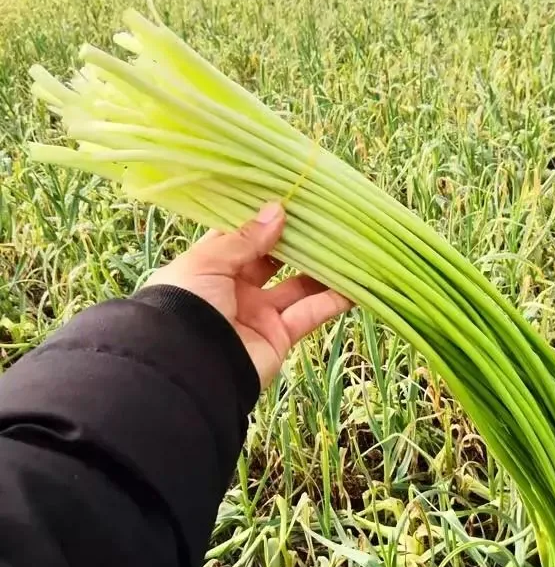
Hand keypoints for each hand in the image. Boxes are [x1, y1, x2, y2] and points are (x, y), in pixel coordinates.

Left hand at [145, 202, 352, 386]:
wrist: (190, 367)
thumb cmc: (187, 304)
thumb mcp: (208, 262)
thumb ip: (244, 238)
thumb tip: (277, 211)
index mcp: (210, 268)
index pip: (239, 238)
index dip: (260, 220)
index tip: (287, 199)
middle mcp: (235, 289)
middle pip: (272, 260)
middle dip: (295, 242)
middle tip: (322, 219)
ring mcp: (259, 314)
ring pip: (297, 286)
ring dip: (321, 270)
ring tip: (347, 247)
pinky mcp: (280, 336)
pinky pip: (310, 314)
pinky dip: (333, 301)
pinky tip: (354, 285)